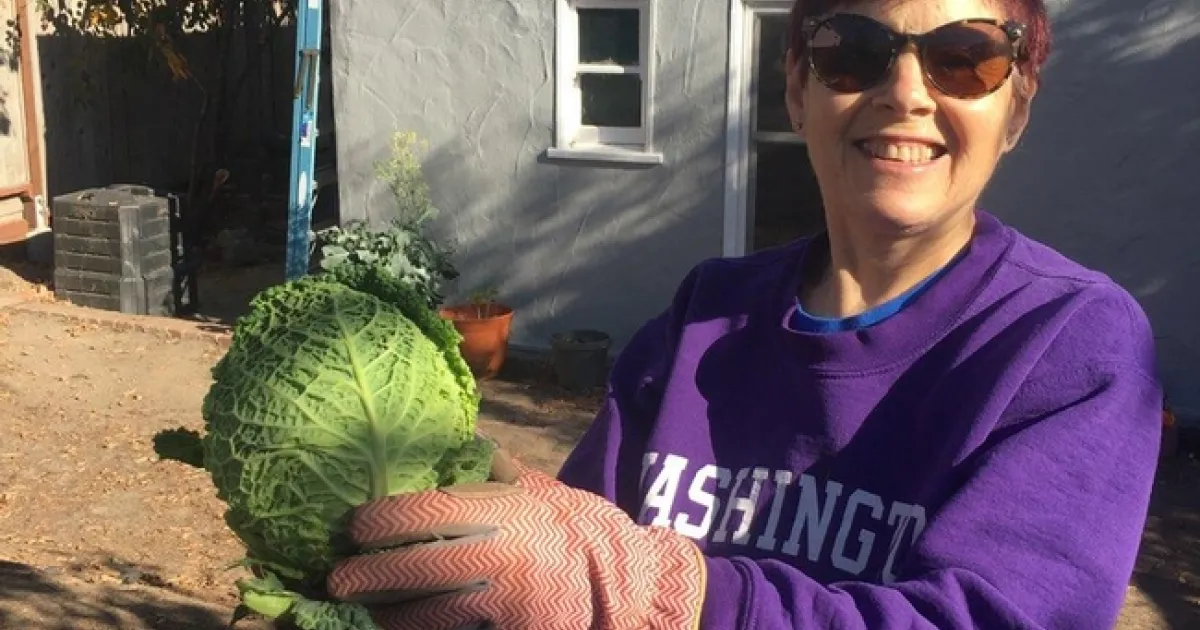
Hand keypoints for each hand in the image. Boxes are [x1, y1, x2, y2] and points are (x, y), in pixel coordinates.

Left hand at [326, 450, 705, 629]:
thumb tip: (458, 438)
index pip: (423, 514)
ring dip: (387, 614)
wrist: (624, 587)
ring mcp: (501, 608)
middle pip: (412, 572)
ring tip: (369, 607)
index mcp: (502, 514)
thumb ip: (495, 468)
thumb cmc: (573, 530)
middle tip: (336, 578)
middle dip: (366, 577)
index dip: (378, 521)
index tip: (352, 525)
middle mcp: (497, 560)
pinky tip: (404, 628)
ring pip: (424, 617)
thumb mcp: (537, 489)